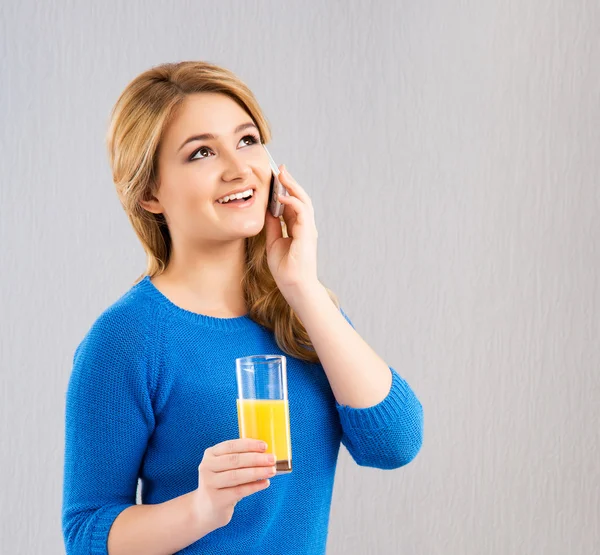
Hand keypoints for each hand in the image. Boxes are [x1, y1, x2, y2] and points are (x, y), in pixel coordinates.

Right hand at [193, 439, 275, 528]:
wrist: (204, 510)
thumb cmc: (221, 483)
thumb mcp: (224, 467)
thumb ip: (239, 458)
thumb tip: (265, 453)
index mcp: (210, 454)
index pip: (231, 446)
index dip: (249, 445)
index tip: (265, 446)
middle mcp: (207, 467)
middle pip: (234, 460)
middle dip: (256, 458)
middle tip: (272, 459)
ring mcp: (209, 484)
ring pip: (236, 476)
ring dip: (257, 472)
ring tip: (272, 470)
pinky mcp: (216, 500)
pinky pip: (238, 491)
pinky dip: (254, 486)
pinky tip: (265, 483)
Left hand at [264, 165, 319, 298]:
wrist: (294, 285)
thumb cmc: (286, 269)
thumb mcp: (274, 242)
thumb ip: (273, 226)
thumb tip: (267, 210)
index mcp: (299, 228)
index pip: (293, 203)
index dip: (285, 189)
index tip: (276, 177)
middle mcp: (306, 226)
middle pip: (300, 198)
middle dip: (290, 182)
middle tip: (280, 169)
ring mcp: (308, 229)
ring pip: (303, 201)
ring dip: (292, 187)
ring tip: (282, 175)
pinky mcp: (307, 234)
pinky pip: (302, 212)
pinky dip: (292, 202)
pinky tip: (281, 196)